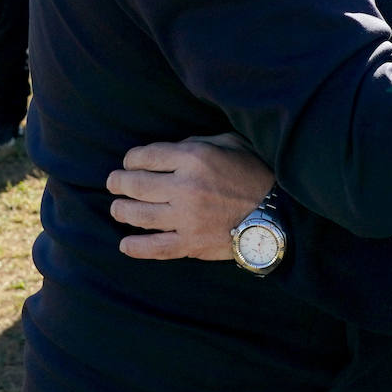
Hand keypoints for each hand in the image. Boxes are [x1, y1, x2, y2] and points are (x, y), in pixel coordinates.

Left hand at [107, 138, 275, 260]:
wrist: (278, 213)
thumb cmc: (255, 173)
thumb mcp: (231, 143)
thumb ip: (197, 143)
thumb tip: (170, 151)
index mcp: (194, 158)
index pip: (146, 156)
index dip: (131, 159)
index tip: (130, 163)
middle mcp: (185, 187)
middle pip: (135, 185)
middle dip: (118, 183)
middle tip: (113, 184)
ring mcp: (186, 218)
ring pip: (138, 215)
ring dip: (121, 211)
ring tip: (118, 209)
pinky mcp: (191, 243)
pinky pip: (155, 248)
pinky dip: (135, 247)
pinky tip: (125, 244)